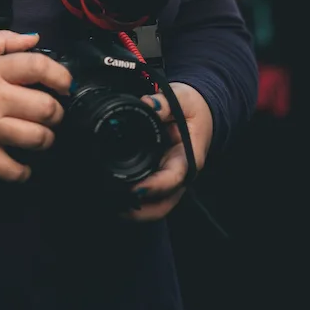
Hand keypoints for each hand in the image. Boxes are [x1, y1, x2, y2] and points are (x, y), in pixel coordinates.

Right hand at [0, 31, 71, 182]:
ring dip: (45, 139)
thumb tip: (35, 39)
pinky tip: (22, 165)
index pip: (40, 66)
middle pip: (46, 108)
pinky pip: (12, 171)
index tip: (65, 84)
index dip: (61, 75)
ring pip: (37, 139)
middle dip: (57, 111)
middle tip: (51, 112)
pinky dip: (23, 172)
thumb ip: (3, 41)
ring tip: (40, 135)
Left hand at [123, 83, 212, 221]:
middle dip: (141, 211)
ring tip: (109, 205)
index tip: (136, 189)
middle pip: (163, 203)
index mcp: (188, 158)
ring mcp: (170, 180)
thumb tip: (147, 104)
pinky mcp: (160, 178)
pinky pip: (149, 198)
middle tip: (113, 205)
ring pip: (155, 206)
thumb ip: (165, 103)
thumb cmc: (191, 108)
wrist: (200, 112)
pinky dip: (133, 202)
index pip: (173, 178)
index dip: (155, 187)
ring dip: (135, 211)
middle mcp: (180, 174)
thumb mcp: (182, 99)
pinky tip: (113, 198)